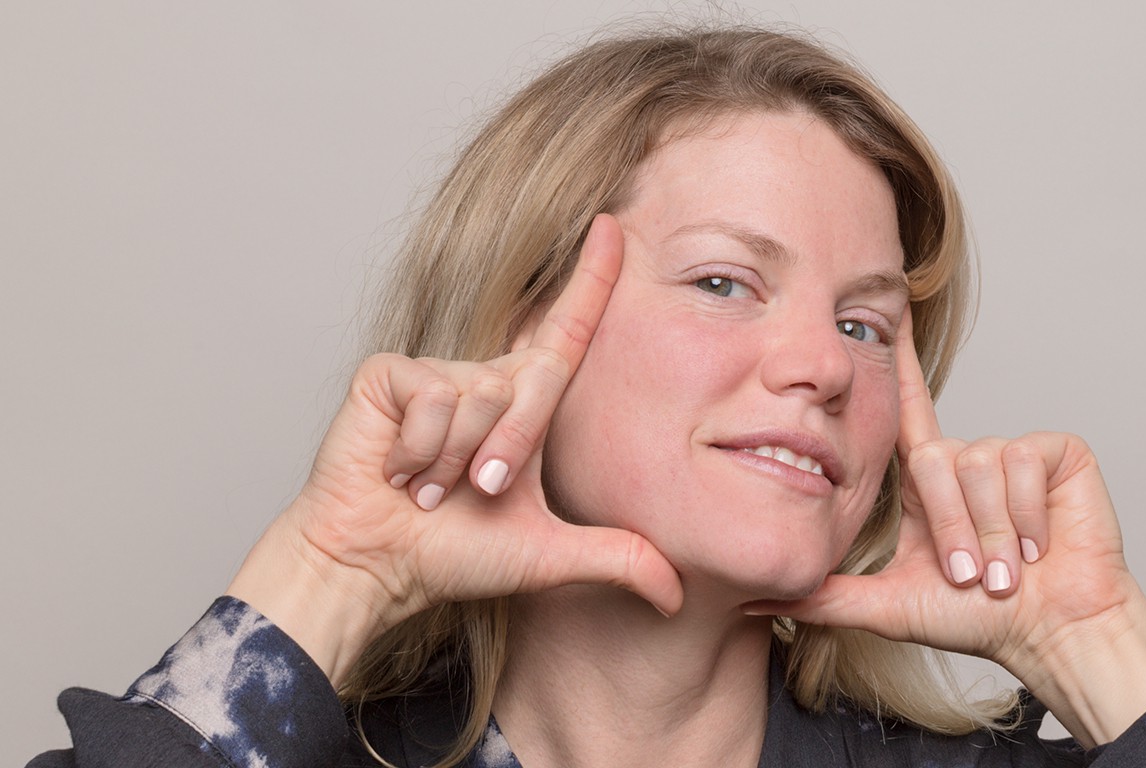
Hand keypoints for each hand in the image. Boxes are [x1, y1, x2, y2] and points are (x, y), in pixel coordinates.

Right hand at [228, 215, 682, 680]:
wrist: (377, 565)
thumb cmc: (452, 554)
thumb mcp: (546, 556)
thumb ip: (616, 560)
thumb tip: (678, 595)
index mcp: (521, 408)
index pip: (567, 333)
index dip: (592, 280)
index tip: (612, 226)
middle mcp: (483, 380)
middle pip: (533, 382)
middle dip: (511, 450)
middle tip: (479, 492)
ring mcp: (434, 372)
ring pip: (480, 394)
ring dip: (458, 459)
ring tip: (428, 486)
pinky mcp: (390, 373)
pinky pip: (432, 396)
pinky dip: (420, 449)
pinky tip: (396, 469)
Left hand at [746, 309, 1145, 744]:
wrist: (1050, 633)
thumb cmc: (977, 622)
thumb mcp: (887, 604)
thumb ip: (822, 596)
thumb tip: (751, 599)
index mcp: (930, 480)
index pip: (905, 405)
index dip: (897, 356)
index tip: (888, 305)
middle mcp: (967, 456)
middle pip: (933, 462)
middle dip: (954, 531)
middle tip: (972, 578)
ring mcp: (1013, 452)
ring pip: (977, 466)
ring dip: (992, 533)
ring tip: (1007, 568)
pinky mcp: (1057, 452)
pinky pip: (1022, 462)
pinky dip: (1027, 518)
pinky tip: (1040, 545)